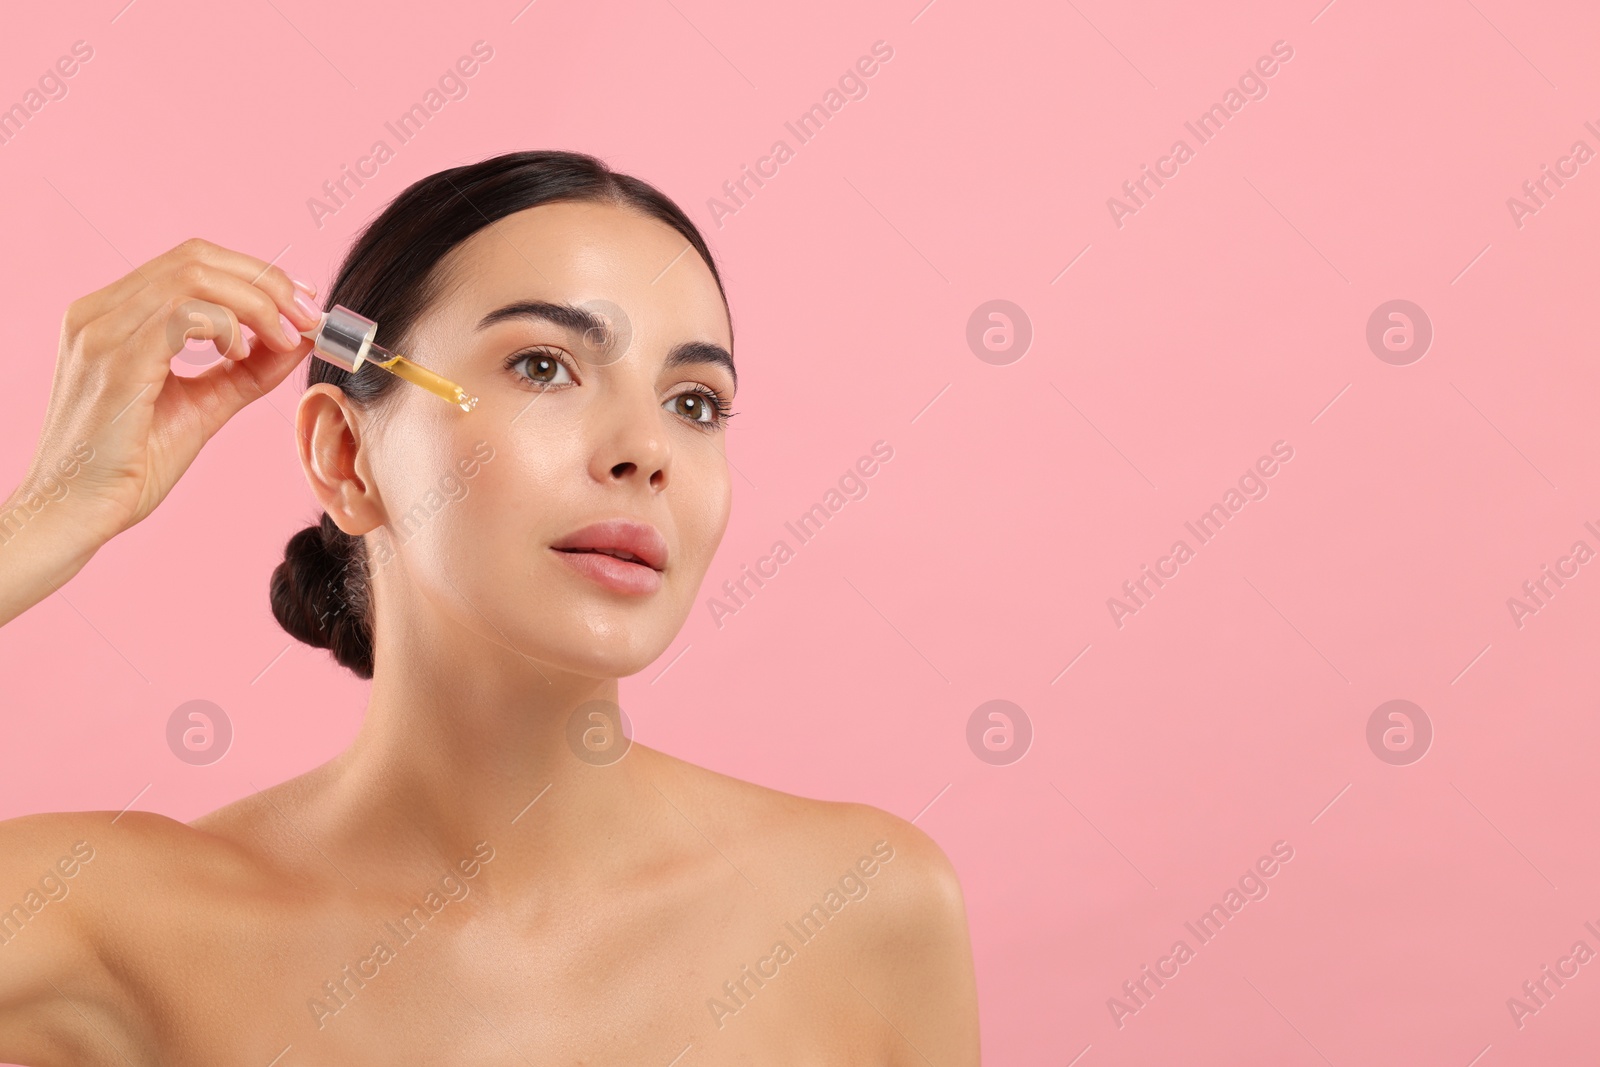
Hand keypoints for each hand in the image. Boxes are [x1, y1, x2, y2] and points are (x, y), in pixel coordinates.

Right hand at [19, 238, 321, 550]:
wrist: (76, 513)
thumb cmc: (130, 465)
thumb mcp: (203, 405)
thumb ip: (247, 371)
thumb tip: (299, 339)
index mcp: (111, 315)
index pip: (190, 263)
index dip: (254, 273)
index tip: (301, 302)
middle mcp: (98, 313)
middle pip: (196, 258)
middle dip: (266, 281)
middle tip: (307, 315)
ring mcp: (101, 333)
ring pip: (193, 279)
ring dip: (255, 303)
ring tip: (285, 339)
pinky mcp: (116, 362)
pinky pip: (182, 315)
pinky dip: (228, 326)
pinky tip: (244, 355)